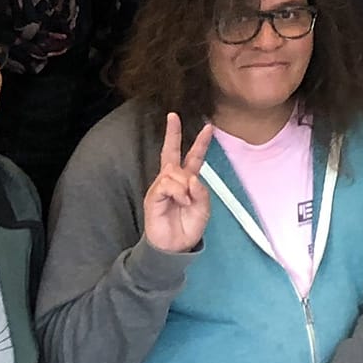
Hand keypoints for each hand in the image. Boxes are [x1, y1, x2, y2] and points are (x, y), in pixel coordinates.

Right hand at [142, 113, 213, 255]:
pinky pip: (167, 184)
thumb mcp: (203, 208)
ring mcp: (162, 186)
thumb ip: (201, 191)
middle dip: (172, 133)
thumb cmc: (188, 226)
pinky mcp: (154, 195)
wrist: (175, 246)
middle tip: (173, 116)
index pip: (193, 157)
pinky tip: (179, 201)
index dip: (201, 142)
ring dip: (185, 186)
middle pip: (171, 152)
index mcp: (187, 180)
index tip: (208, 126)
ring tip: (186, 201)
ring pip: (175, 172)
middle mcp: (173, 180)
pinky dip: (178, 192)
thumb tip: (191, 178)